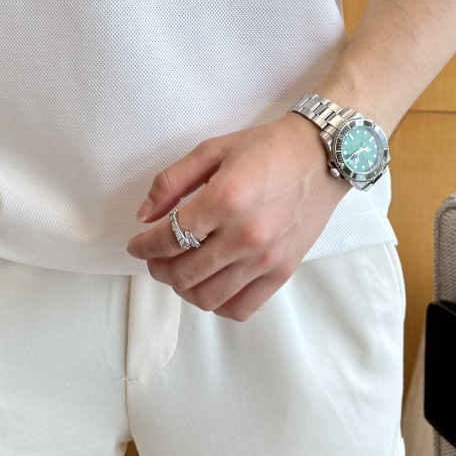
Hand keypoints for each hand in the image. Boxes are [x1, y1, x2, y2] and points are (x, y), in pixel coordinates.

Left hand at [125, 112, 349, 320]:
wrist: (320, 155)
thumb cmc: (267, 148)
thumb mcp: (213, 149)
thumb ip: (172, 182)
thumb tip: (143, 216)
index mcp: (224, 199)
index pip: (169, 238)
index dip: (143, 246)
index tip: (135, 245)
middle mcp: (244, 235)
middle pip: (184, 273)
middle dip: (158, 269)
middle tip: (154, 258)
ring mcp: (266, 258)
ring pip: (208, 297)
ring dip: (183, 288)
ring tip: (179, 271)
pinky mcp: (283, 271)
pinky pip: (240, 308)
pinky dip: (217, 303)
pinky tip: (210, 284)